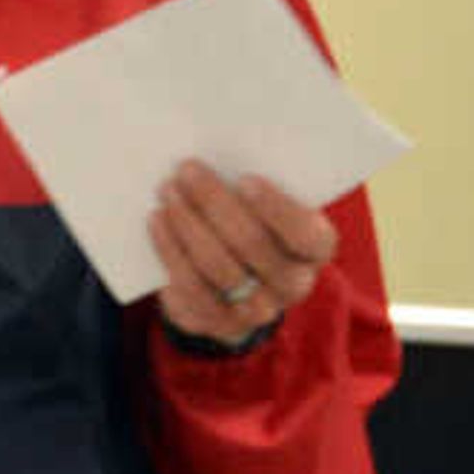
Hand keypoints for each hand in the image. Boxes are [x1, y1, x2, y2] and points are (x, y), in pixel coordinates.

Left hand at [147, 163, 331, 347]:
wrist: (243, 282)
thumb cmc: (259, 221)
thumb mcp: (270, 203)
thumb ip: (257, 185)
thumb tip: (220, 149)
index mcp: (317, 247)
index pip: (303, 231)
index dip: (274, 208)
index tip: (244, 179)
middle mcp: (295, 284)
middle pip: (252, 244)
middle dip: (215, 203)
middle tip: (187, 170)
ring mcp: (258, 311)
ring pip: (217, 267)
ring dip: (187, 224)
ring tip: (167, 191)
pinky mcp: (221, 325)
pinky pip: (191, 288)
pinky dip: (170, 251)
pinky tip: (157, 221)